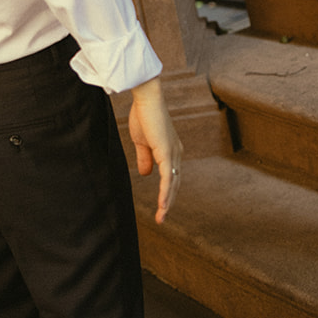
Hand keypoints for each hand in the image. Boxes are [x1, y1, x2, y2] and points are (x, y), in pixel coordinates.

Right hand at [128, 77, 182, 222]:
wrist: (146, 99)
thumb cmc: (144, 116)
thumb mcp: (142, 142)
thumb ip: (145, 158)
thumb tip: (145, 174)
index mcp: (171, 150)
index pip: (171, 177)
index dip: (167, 192)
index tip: (161, 207)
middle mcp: (176, 153)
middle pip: (175, 183)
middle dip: (169, 202)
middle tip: (161, 218)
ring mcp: (173, 153)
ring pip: (172, 184)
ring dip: (167, 202)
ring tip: (161, 217)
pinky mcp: (167, 152)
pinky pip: (167, 177)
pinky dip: (166, 193)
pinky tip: (163, 205)